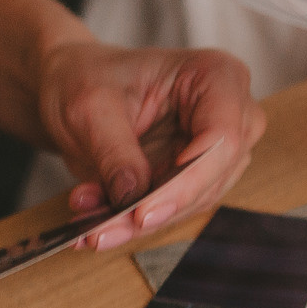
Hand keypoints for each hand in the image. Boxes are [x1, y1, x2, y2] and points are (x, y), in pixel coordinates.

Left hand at [40, 42, 264, 248]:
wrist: (75, 86)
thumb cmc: (87, 77)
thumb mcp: (90, 108)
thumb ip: (115, 153)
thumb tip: (131, 199)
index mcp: (216, 75)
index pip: (220, 139)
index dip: (187, 181)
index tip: (143, 212)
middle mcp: (231, 113)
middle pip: (211, 177)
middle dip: (157, 209)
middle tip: (103, 232)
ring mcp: (220, 148)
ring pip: (195, 201)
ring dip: (141, 221)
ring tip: (91, 227)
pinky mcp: (200, 175)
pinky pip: (177, 208)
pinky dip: (136, 220)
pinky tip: (99, 222)